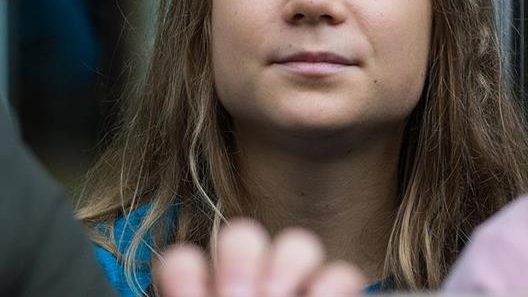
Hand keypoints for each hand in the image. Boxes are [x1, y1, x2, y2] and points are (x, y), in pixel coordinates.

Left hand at [154, 219, 365, 296]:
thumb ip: (188, 289)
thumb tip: (191, 269)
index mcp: (203, 296)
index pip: (185, 262)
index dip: (187, 269)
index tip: (195, 295)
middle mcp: (245, 289)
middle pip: (243, 236)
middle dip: (241, 259)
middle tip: (239, 296)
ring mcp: (291, 291)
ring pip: (296, 245)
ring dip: (288, 265)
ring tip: (280, 295)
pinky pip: (342, 274)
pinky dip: (333, 285)